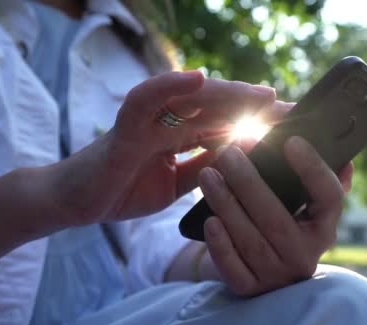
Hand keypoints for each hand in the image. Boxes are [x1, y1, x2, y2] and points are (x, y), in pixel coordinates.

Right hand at [47, 71, 282, 224]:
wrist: (76, 204)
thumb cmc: (123, 188)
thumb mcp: (176, 184)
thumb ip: (205, 168)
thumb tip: (244, 155)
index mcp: (180, 135)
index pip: (224, 121)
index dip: (257, 120)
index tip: (290, 122)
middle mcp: (167, 121)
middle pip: (216, 106)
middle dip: (253, 106)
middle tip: (288, 107)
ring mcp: (146, 121)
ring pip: (190, 99)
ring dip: (227, 92)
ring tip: (260, 94)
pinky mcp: (124, 128)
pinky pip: (145, 100)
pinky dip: (168, 86)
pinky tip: (197, 78)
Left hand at [198, 137, 353, 295]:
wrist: (262, 267)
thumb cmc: (280, 219)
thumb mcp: (299, 200)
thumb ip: (309, 173)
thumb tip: (324, 145)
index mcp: (324, 226)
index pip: (329, 197)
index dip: (313, 169)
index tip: (292, 141)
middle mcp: (304, 254)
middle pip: (277, 219)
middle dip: (249, 183)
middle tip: (228, 153)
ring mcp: (277, 275)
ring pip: (251, 240)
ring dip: (226, 205)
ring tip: (208, 175)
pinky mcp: (251, 289)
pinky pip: (234, 269)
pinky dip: (221, 246)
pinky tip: (210, 221)